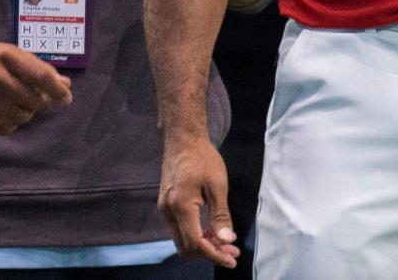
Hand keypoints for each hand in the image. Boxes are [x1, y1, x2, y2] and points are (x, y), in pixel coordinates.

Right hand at [0, 41, 71, 134]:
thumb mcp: (16, 54)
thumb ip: (40, 69)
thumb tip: (65, 86)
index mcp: (7, 55)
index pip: (40, 76)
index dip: (57, 90)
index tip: (66, 99)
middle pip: (32, 99)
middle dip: (42, 102)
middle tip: (39, 99)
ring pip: (20, 116)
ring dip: (28, 114)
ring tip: (23, 105)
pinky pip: (3, 127)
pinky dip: (12, 124)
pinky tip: (10, 114)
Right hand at [158, 134, 239, 267]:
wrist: (182, 138)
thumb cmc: (202, 157)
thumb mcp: (217, 184)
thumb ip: (221, 214)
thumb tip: (226, 240)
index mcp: (181, 206)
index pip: (196, 243)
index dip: (214, 255)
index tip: (233, 258)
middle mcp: (168, 211)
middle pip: (186, 247)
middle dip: (210, 253)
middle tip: (231, 251)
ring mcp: (164, 209)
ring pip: (182, 240)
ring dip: (203, 246)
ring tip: (224, 242)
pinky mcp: (166, 205)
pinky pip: (179, 229)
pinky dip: (195, 235)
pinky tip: (211, 230)